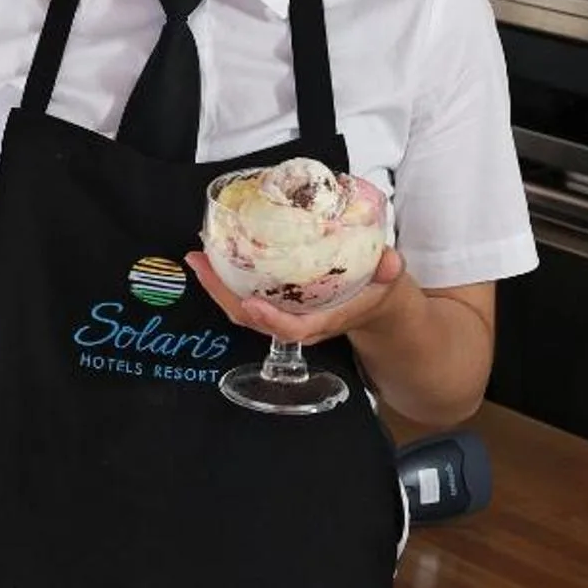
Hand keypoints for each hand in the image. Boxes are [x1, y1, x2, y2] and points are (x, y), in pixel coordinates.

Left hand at [185, 243, 410, 347]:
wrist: (376, 304)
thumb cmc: (377, 291)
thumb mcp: (389, 280)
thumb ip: (388, 270)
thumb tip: (388, 261)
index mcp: (323, 320)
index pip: (293, 329)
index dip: (271, 319)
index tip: (252, 302)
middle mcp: (298, 321)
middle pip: (253, 320)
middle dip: (224, 295)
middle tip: (202, 264)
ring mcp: (284, 314)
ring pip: (243, 311)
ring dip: (217, 287)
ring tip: (198, 258)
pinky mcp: (276, 303)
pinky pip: (245, 297)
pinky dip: (225, 281)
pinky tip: (212, 257)